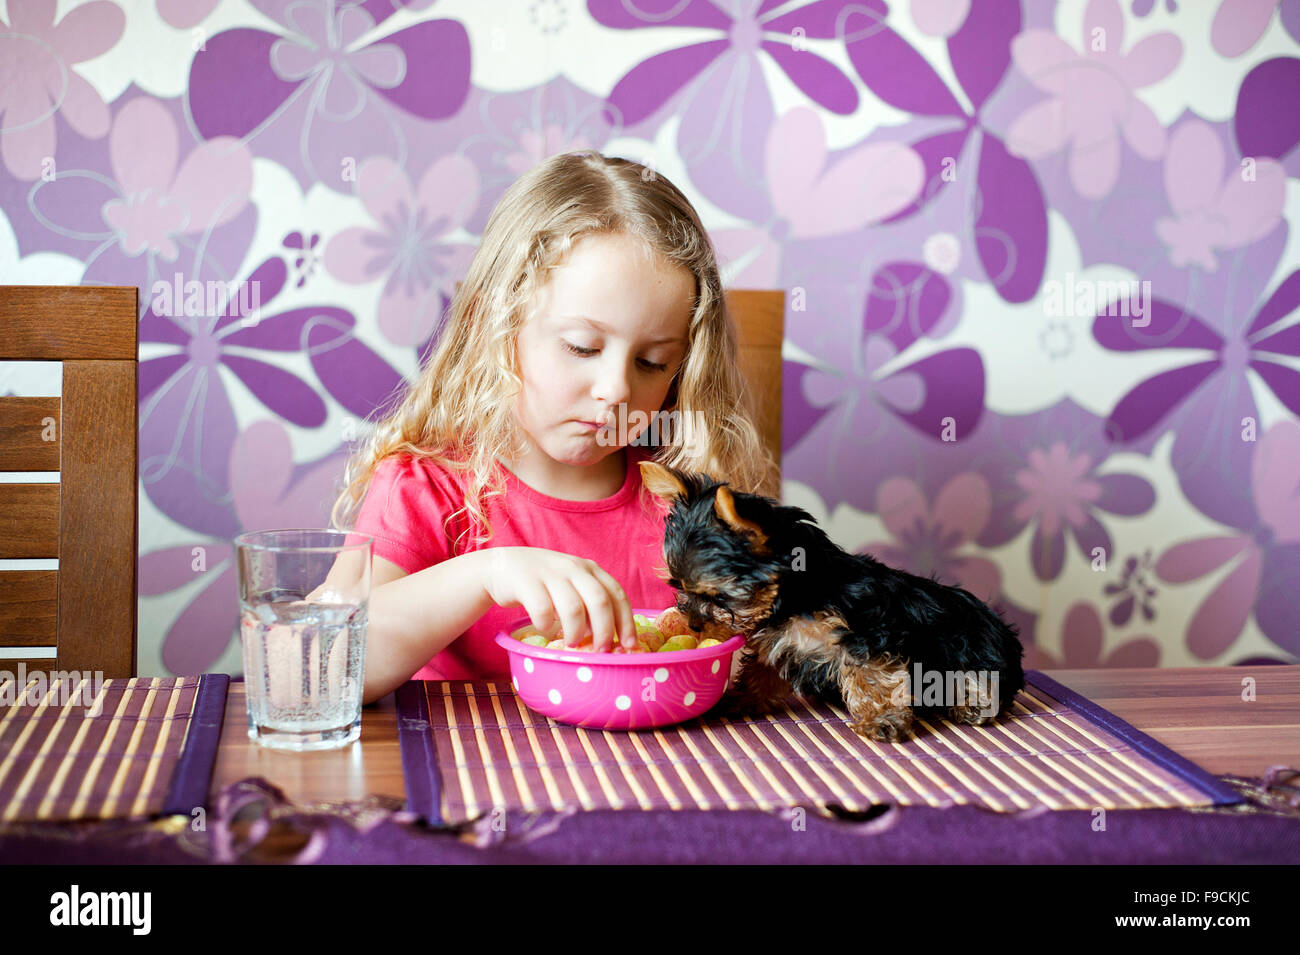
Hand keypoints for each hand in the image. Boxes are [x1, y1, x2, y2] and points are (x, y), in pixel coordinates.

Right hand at [482, 547, 635, 651]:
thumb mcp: (572, 585)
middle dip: (605, 631)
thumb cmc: (544, 583)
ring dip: (576, 632)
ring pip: (573, 608)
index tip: (630, 645)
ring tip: (571, 643)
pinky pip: (543, 610)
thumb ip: (589, 603)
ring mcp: (550, 573)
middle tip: (601, 650)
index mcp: (590, 569)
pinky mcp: (526, 581)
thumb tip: (609, 638)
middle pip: (600, 602)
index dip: (626, 622)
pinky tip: (544, 629)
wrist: (503, 566)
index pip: (617, 595)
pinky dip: (546, 626)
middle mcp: (574, 568)